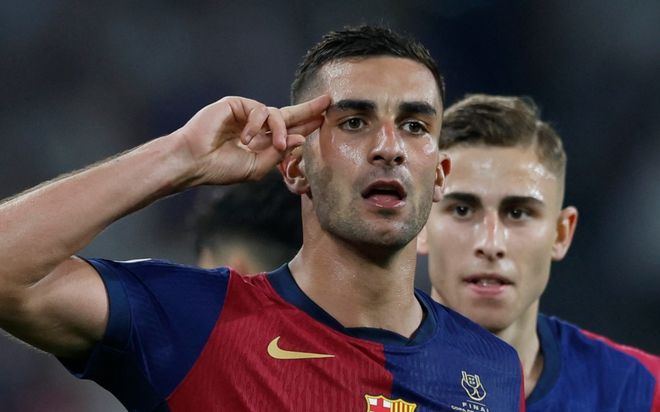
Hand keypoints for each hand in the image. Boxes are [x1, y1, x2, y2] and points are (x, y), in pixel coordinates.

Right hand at [174, 95, 329, 185]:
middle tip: (328, 101)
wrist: (195, 162)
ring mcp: (245, 114)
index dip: (306, 126)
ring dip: (280, 130)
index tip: (324, 120)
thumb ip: (278, 154)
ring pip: (276, 115)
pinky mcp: (235, 104)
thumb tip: (301, 140)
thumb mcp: (257, 168)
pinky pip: (259, 110)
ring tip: (277, 145)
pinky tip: (246, 138)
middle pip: (288, 114)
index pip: (288, 131)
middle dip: (308, 109)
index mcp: (261, 142)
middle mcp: (255, 126)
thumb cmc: (221, 168)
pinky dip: (257, 124)